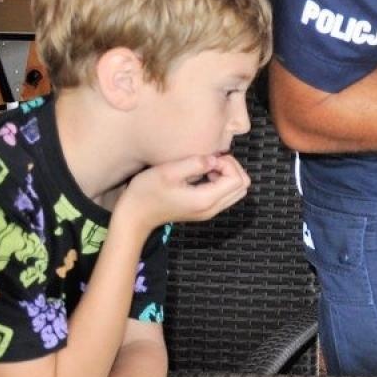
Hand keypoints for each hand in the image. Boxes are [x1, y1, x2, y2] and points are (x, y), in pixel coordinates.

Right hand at [117, 153, 250, 232]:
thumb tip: (214, 159)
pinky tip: (203, 176)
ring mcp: (210, 212)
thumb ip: (194, 164)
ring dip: (227, 175)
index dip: (227, 164)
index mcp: (206, 200)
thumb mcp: (168, 172)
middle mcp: (212, 209)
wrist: (135, 216)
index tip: (208, 159)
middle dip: (232, 168)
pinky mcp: (205, 210)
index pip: (237, 180)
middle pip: (242, 186)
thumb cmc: (146, 193)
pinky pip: (225, 195)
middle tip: (211, 161)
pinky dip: (221, 182)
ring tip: (206, 168)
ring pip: (236, 191)